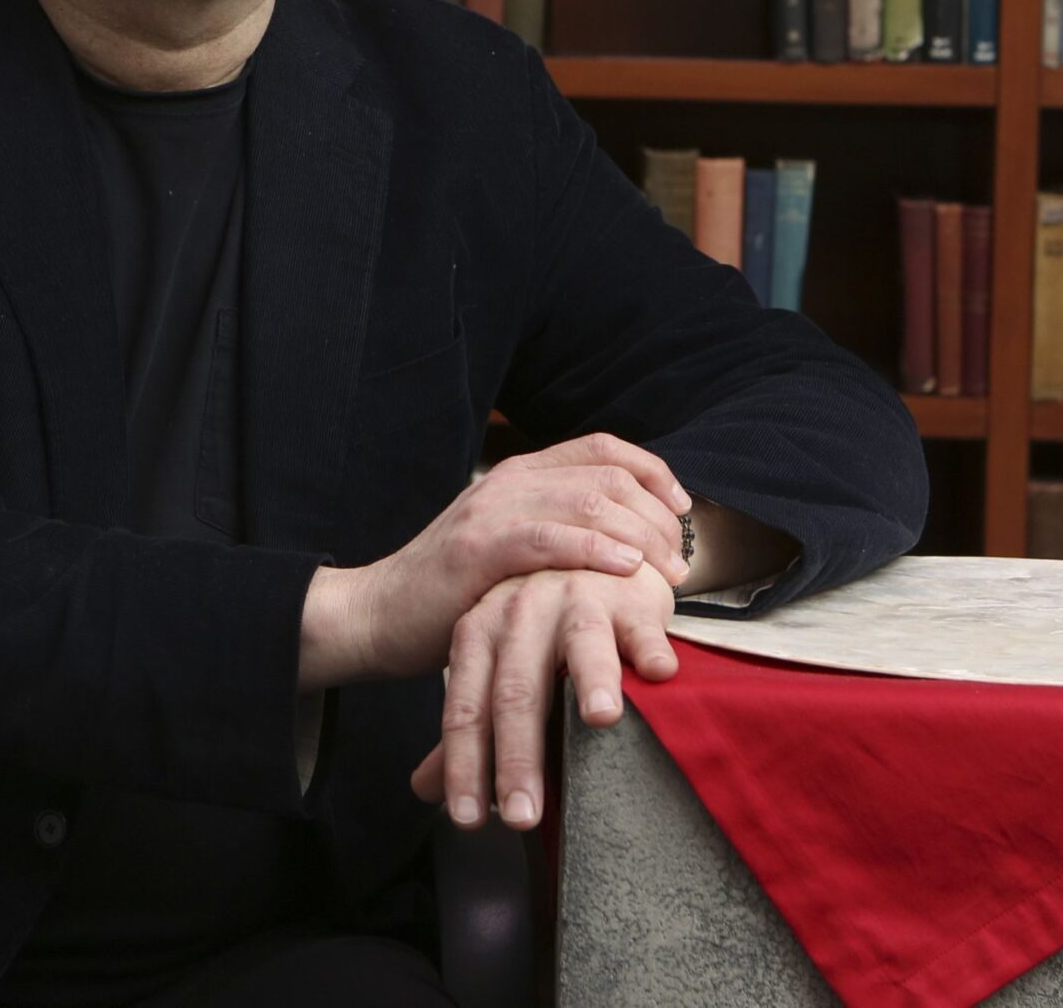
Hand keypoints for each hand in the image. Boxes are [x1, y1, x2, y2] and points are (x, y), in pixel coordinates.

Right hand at [326, 432, 691, 687]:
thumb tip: (634, 545)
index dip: (654, 473)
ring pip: (587, 500)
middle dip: (657, 516)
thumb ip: (560, 533)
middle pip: (607, 475)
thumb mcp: (513, 549)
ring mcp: (491, 511)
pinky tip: (624, 569)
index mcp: (521, 473)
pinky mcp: (476, 549)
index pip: (603, 448)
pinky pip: (547, 537)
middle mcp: (510, 481)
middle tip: (678, 562)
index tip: (683, 512)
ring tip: (664, 573)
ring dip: (639, 535)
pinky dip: (594, 549)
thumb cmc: (455, 592)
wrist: (379, 614)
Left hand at [405, 563, 681, 830]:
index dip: (463, 764)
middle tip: (524, 816)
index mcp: (479, 632)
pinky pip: (639, 623)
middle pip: (516, 689)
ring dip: (593, 679)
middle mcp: (519, 611)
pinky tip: (661, 674)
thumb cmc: (543, 632)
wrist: (588, 557)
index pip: (465, 707)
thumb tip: (424, 791)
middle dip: (518, 756)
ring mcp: (574, 597)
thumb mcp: (499, 671)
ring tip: (601, 719)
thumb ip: (471, 728)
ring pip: (579, 643)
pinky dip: (649, 646)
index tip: (467, 820)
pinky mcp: (625, 593)